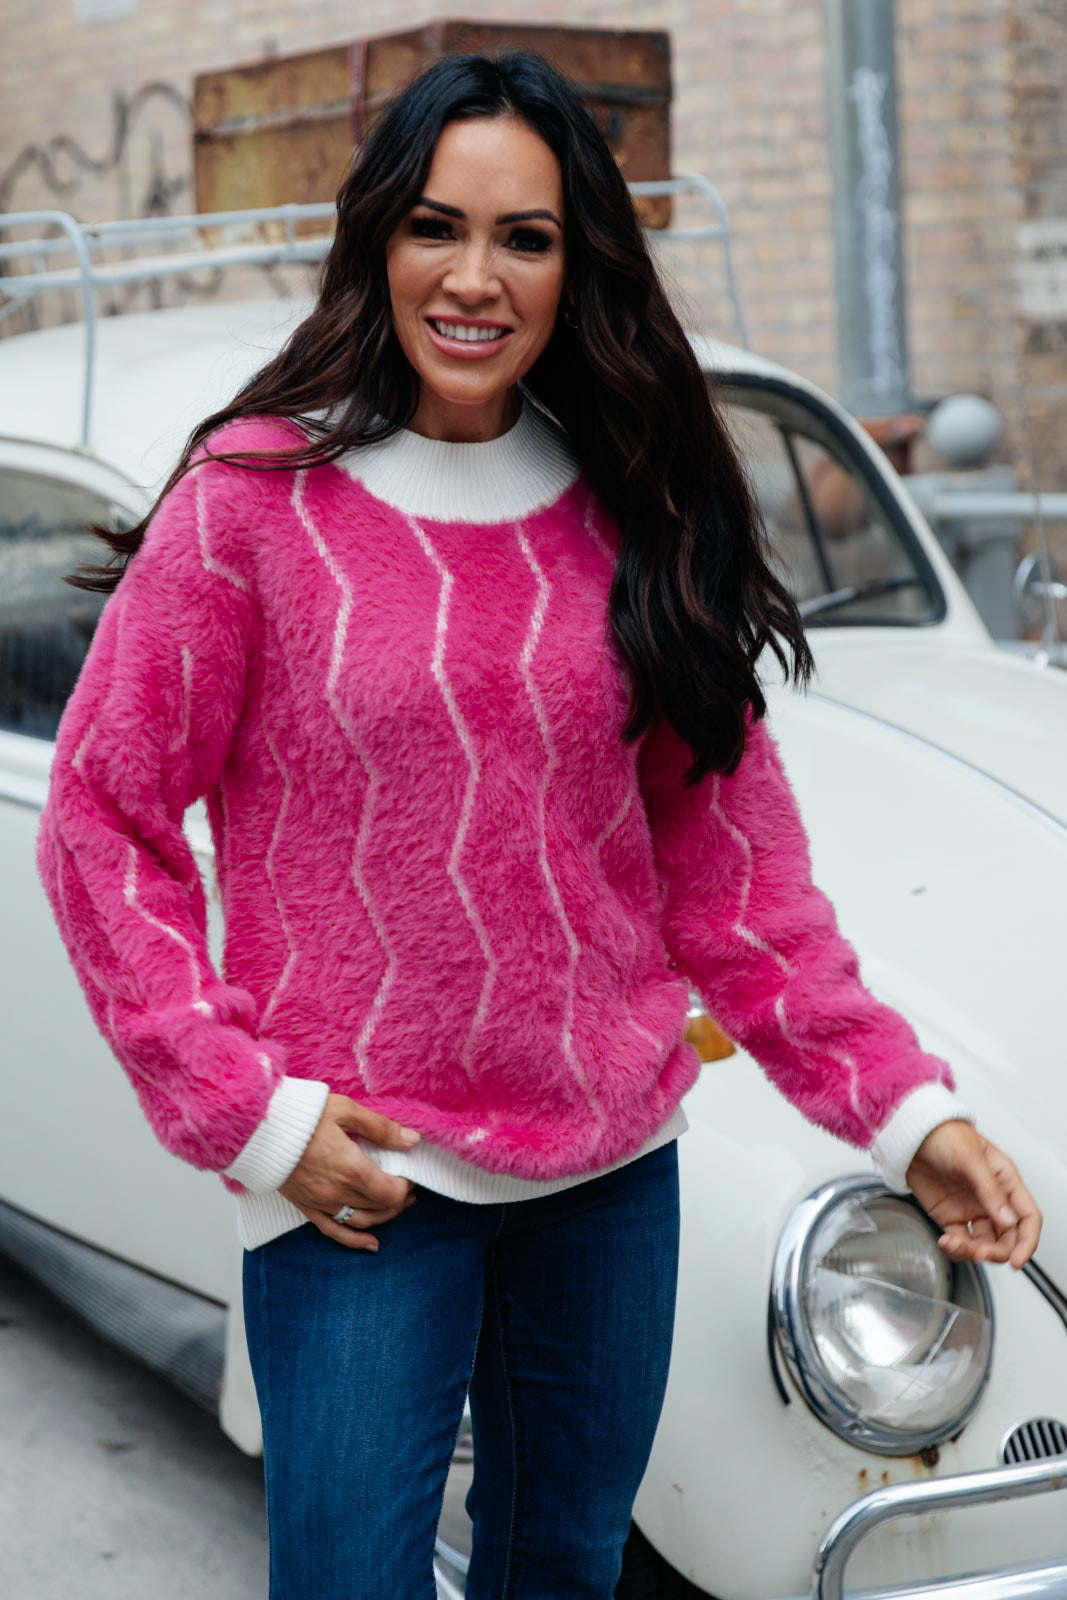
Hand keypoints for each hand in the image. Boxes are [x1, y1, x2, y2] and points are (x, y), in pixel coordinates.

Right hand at [279, 1093, 421, 1250]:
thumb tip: (412, 1140)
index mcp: (351, 1168)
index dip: (405, 1186)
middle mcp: (338, 1191)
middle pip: (380, 1207)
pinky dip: (354, 1241)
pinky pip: (333, 1231)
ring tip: (398, 1207)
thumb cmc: (303, 1114)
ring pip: (362, 1221)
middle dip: (398, 1199)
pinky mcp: (306, 1206)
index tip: (409, 1173)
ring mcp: (321, 1203)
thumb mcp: (346, 1111)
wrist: (259, 1126)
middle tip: (408, 1186)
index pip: (390, 1191)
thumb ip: (381, 1128)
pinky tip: (372, 1245)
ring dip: (384, 1218)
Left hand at [905, 1119, 1041, 1270]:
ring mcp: (971, 1209)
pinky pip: (960, 1241)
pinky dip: (955, 1248)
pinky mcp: (950, 1216)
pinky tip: (946, 1242)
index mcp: (1005, 1181)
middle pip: (1007, 1237)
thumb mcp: (971, 1157)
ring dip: (973, 1252)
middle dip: (997, 1252)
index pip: (1028, 1217)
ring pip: (983, 1244)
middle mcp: (991, 1199)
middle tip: (980, 1253)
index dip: (1027, 1242)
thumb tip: (1008, 1219)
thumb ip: (990, 1189)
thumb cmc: (944, 1134)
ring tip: (956, 1245)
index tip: (1017, 1260)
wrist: (911, 1133)